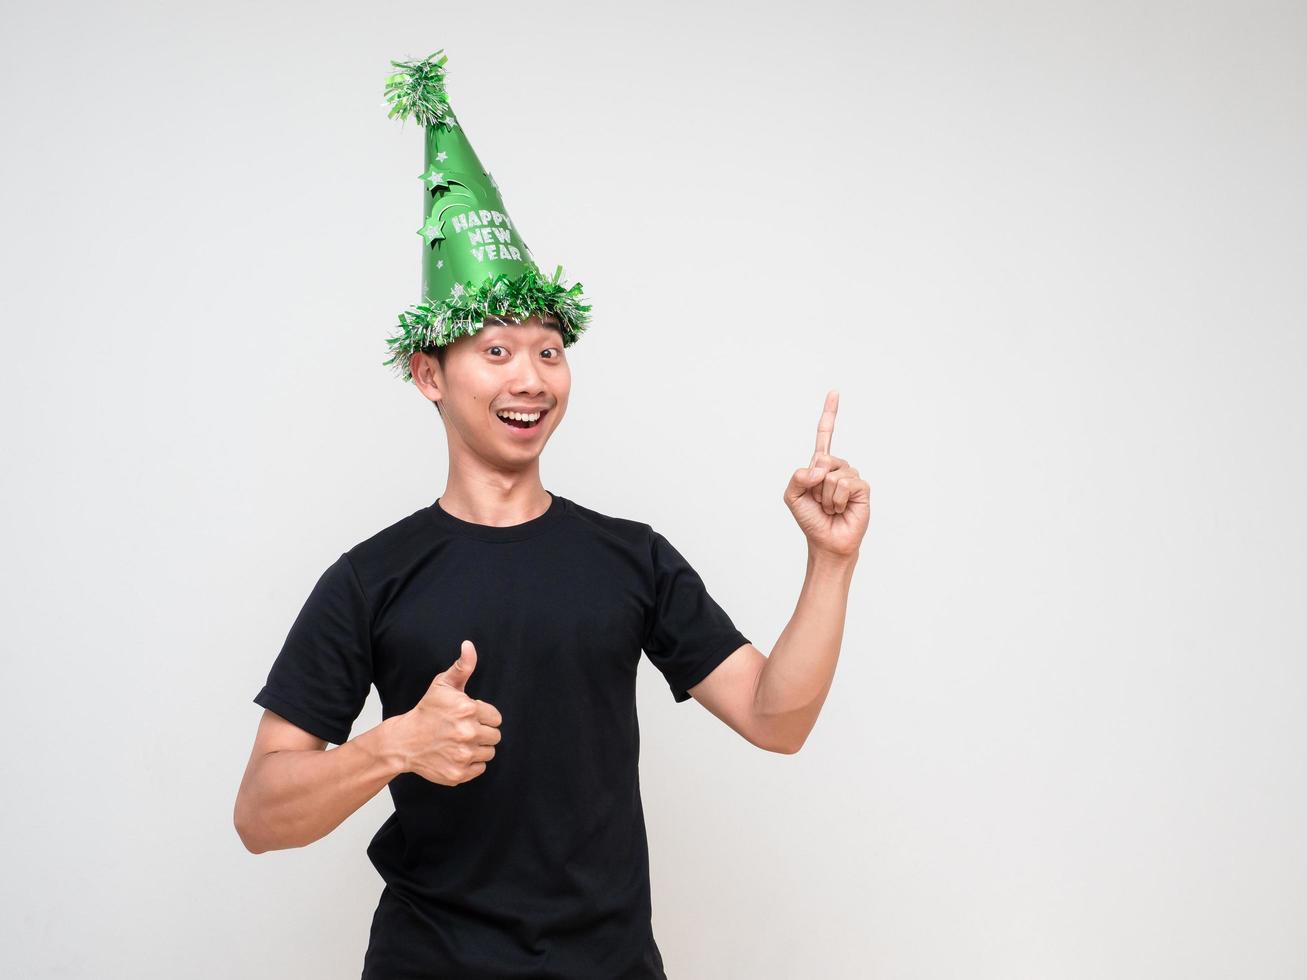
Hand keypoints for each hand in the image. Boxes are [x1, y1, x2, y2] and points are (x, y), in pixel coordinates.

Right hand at [391, 640, 502, 785]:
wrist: (404, 741)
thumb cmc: (427, 712)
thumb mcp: (443, 685)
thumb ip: (462, 666)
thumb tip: (469, 646)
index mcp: (468, 710)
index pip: (496, 718)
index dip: (483, 716)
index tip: (469, 717)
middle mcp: (468, 733)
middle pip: (495, 736)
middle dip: (482, 732)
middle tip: (464, 730)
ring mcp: (463, 755)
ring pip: (489, 753)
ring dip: (478, 748)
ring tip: (459, 742)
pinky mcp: (458, 774)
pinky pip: (480, 769)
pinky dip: (471, 764)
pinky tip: (456, 755)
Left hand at [783, 389, 870, 559]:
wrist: (826, 542)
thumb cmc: (811, 520)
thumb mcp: (792, 497)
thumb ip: (796, 477)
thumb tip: (817, 468)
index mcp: (820, 466)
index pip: (825, 435)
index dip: (830, 414)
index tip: (834, 393)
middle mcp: (837, 468)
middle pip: (822, 458)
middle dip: (814, 483)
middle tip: (819, 501)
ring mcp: (851, 477)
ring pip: (832, 475)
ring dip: (825, 496)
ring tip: (830, 508)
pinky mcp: (862, 489)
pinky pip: (845, 485)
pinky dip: (836, 500)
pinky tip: (840, 510)